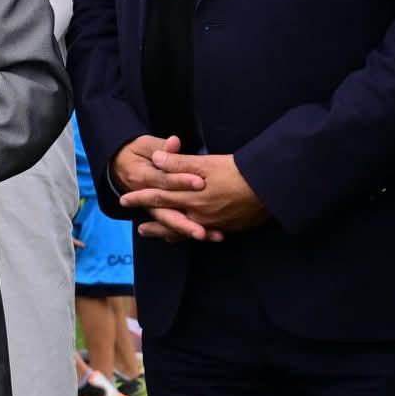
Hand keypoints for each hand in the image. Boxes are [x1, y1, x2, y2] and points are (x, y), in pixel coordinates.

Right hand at [109, 134, 215, 242]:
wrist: (118, 165)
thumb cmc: (135, 153)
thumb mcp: (145, 145)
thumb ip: (162, 147)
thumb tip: (174, 142)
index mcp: (140, 177)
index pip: (162, 181)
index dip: (180, 181)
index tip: (200, 183)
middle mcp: (144, 197)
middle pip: (164, 212)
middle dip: (184, 223)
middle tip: (202, 231)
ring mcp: (151, 207)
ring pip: (169, 223)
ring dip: (189, 231)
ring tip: (210, 236)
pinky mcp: (159, 212)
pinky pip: (172, 226)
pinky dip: (188, 232)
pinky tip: (209, 236)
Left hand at [121, 149, 266, 240]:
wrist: (270, 187)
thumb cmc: (237, 171)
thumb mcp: (205, 163)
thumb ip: (179, 163)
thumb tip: (156, 159)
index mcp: (190, 197)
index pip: (158, 198)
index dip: (140, 198)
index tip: (124, 200)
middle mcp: (199, 214)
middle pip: (169, 221)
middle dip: (153, 224)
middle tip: (139, 230)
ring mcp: (213, 224)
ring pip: (186, 232)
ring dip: (170, 233)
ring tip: (159, 236)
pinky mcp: (228, 227)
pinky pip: (205, 234)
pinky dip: (194, 235)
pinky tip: (194, 236)